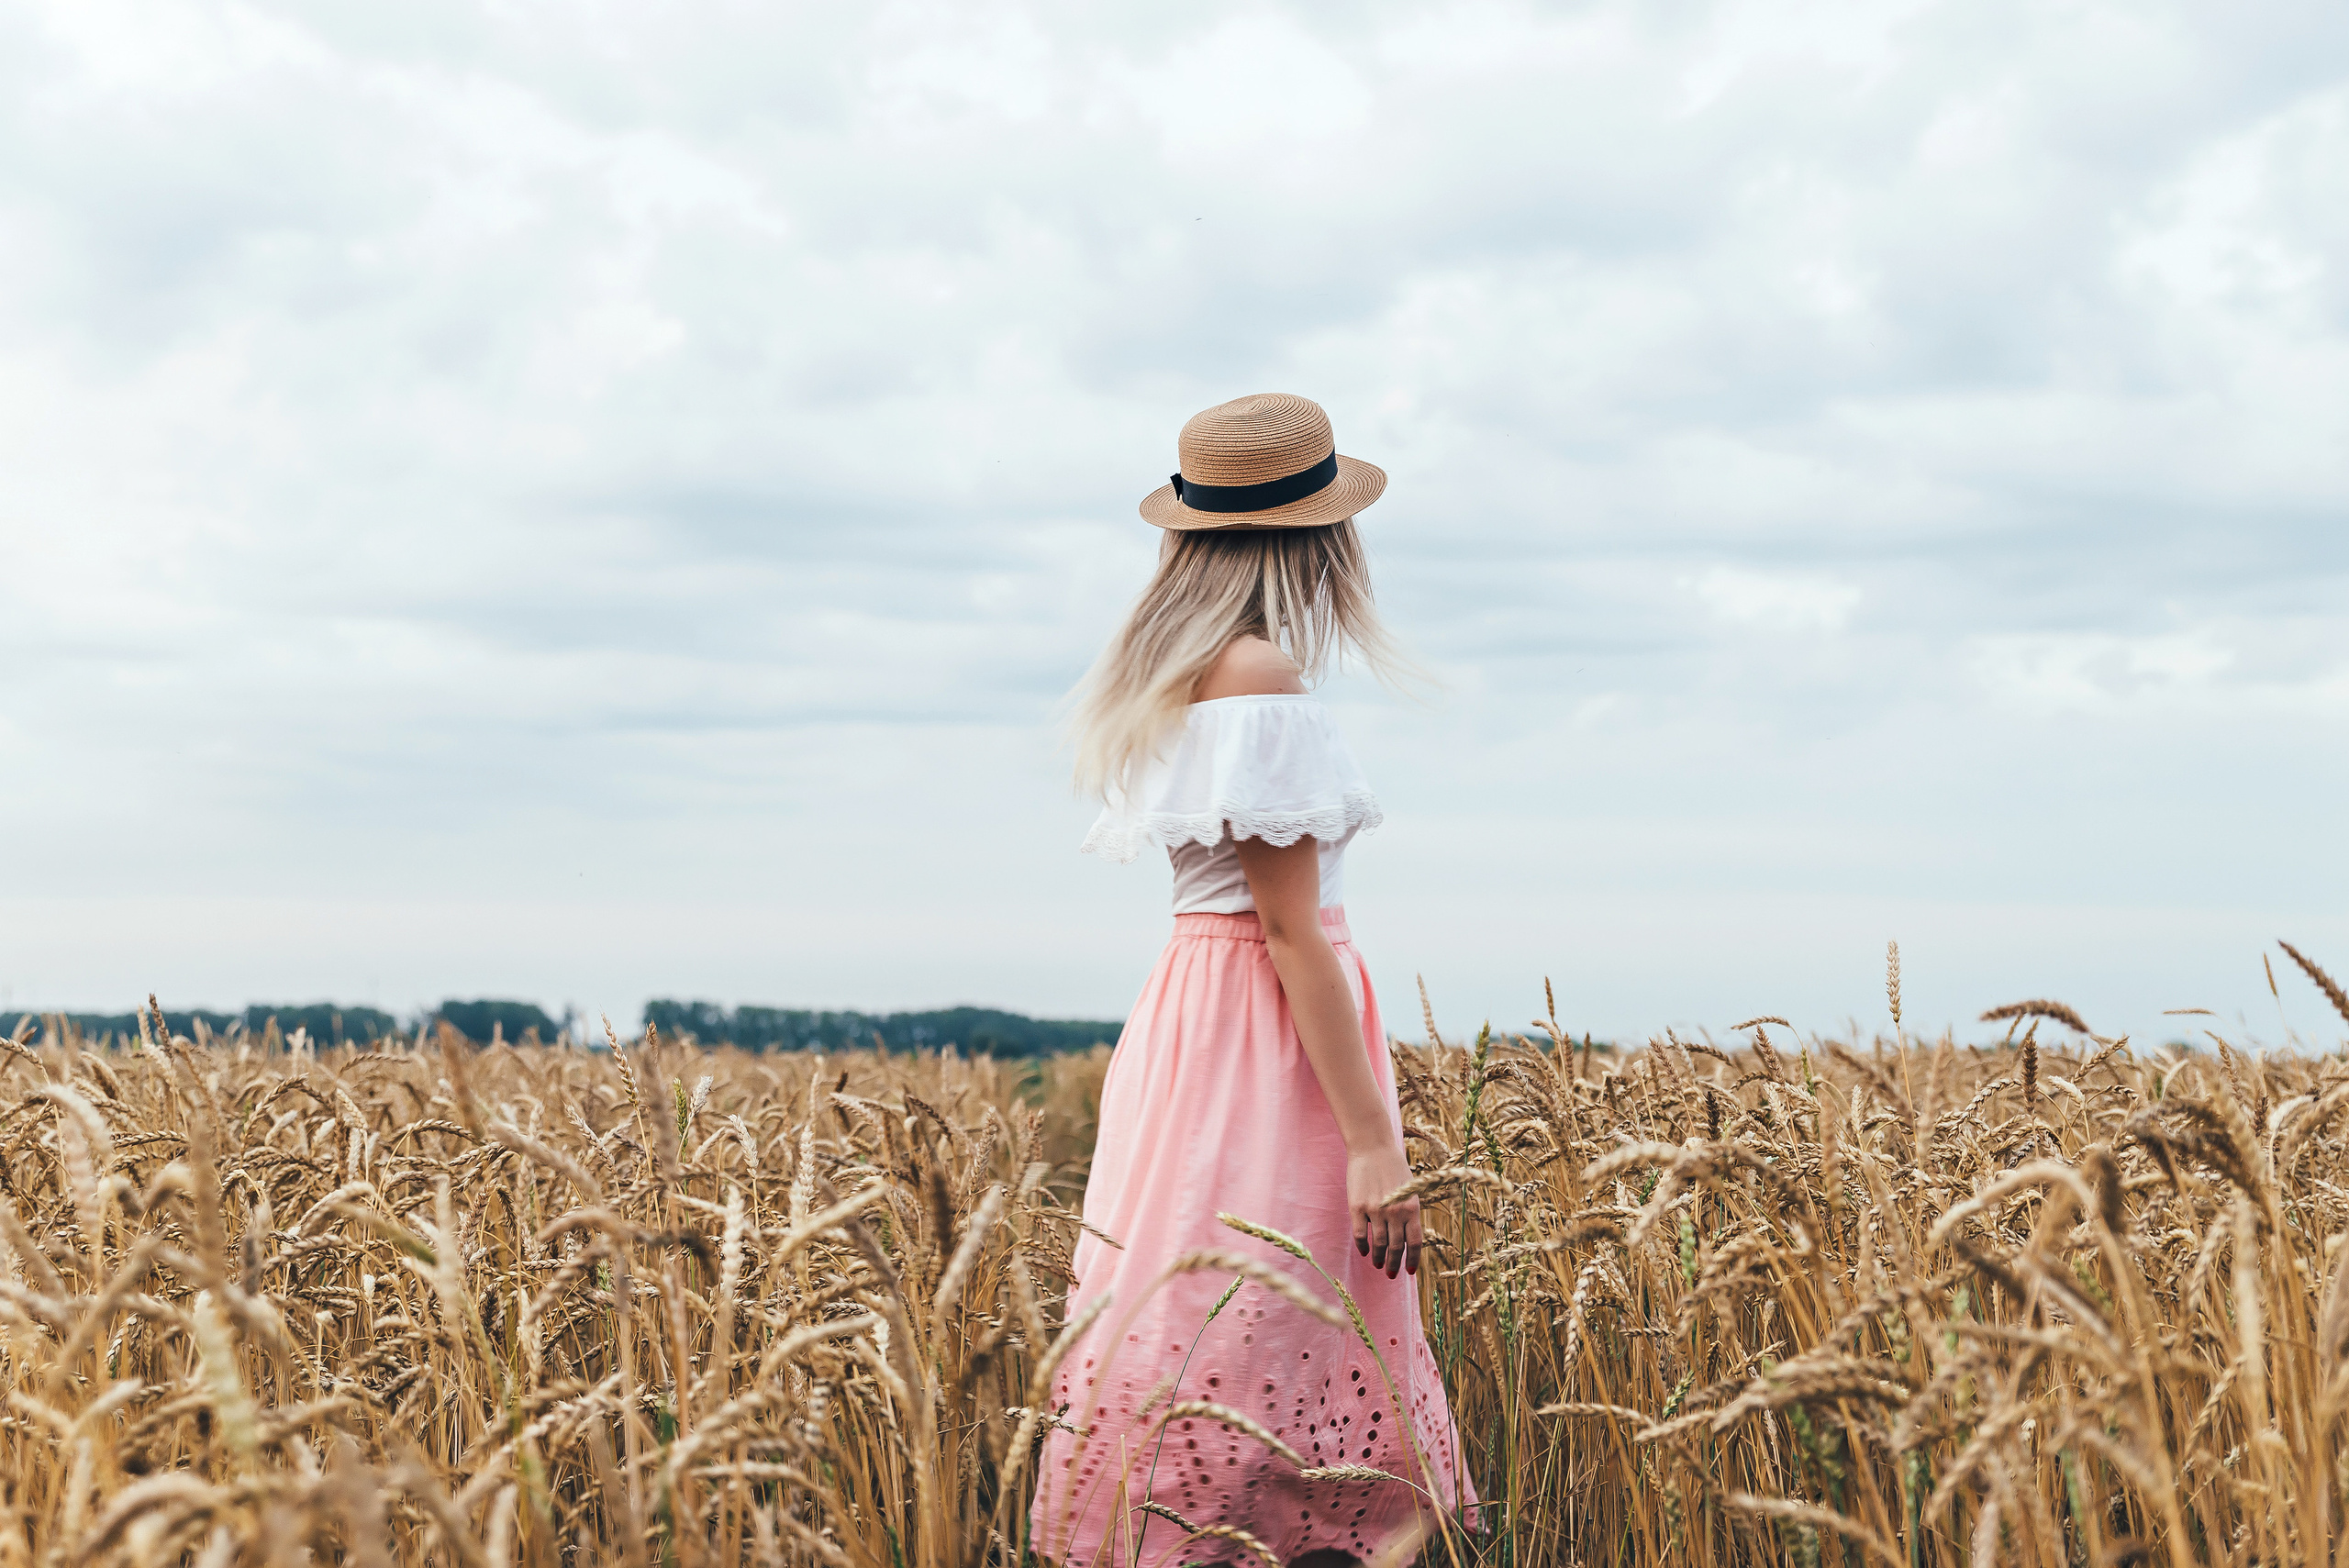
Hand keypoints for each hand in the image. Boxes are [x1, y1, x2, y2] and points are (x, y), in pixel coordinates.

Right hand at [1347, 1141, 1422, 1279]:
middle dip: (1394, 1264)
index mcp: (1412, 1207)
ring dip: (1379, 1258)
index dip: (1413, 1260)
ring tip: (1378, 1265)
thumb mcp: (1409, 1190)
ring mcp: (1375, 1210)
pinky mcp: (1357, 1207)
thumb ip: (1409, 1213)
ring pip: (1378, 1244)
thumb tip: (1407, 1239)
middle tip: (1391, 1274)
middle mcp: (1395, 1211)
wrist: (1373, 1147)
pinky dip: (1363, 1246)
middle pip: (1396, 1247)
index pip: (1415, 1242)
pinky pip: (1360, 1234)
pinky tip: (1365, 1252)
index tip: (1410, 1272)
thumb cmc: (1393, 1167)